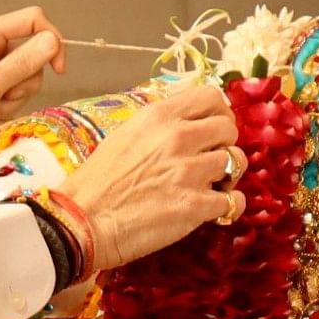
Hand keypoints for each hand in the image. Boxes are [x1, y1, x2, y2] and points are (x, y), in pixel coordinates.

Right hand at [53, 82, 241, 272]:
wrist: (82, 222)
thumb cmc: (97, 182)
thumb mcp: (125, 135)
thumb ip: (159, 125)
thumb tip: (187, 122)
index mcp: (158, 116)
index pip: (210, 96)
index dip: (218, 111)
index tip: (213, 127)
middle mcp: (178, 138)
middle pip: (229, 127)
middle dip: (225, 143)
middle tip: (211, 159)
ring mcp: (189, 172)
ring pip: (236, 162)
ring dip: (227, 175)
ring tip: (212, 185)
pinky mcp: (196, 206)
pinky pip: (234, 200)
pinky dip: (229, 205)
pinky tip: (214, 208)